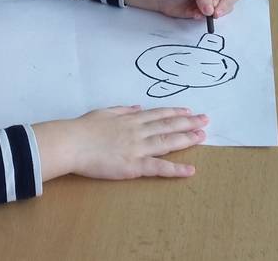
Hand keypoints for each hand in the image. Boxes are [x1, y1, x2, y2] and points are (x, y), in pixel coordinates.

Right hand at [33, 106, 207, 180]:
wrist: (71, 143)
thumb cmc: (81, 128)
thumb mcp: (102, 112)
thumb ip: (121, 110)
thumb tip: (135, 107)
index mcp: (129, 119)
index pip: (157, 114)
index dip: (174, 112)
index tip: (188, 110)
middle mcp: (138, 131)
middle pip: (168, 125)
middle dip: (188, 122)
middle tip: (205, 120)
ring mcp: (138, 148)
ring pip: (167, 142)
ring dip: (186, 139)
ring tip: (202, 136)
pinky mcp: (134, 165)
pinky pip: (158, 168)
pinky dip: (175, 169)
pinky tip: (190, 170)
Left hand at [125, 0, 244, 18]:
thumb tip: (211, 9)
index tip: (211, 2)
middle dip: (226, 3)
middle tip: (214, 13)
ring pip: (230, 5)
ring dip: (218, 11)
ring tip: (200, 12)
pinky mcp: (213, 8)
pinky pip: (219, 14)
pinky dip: (210, 17)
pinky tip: (196, 13)